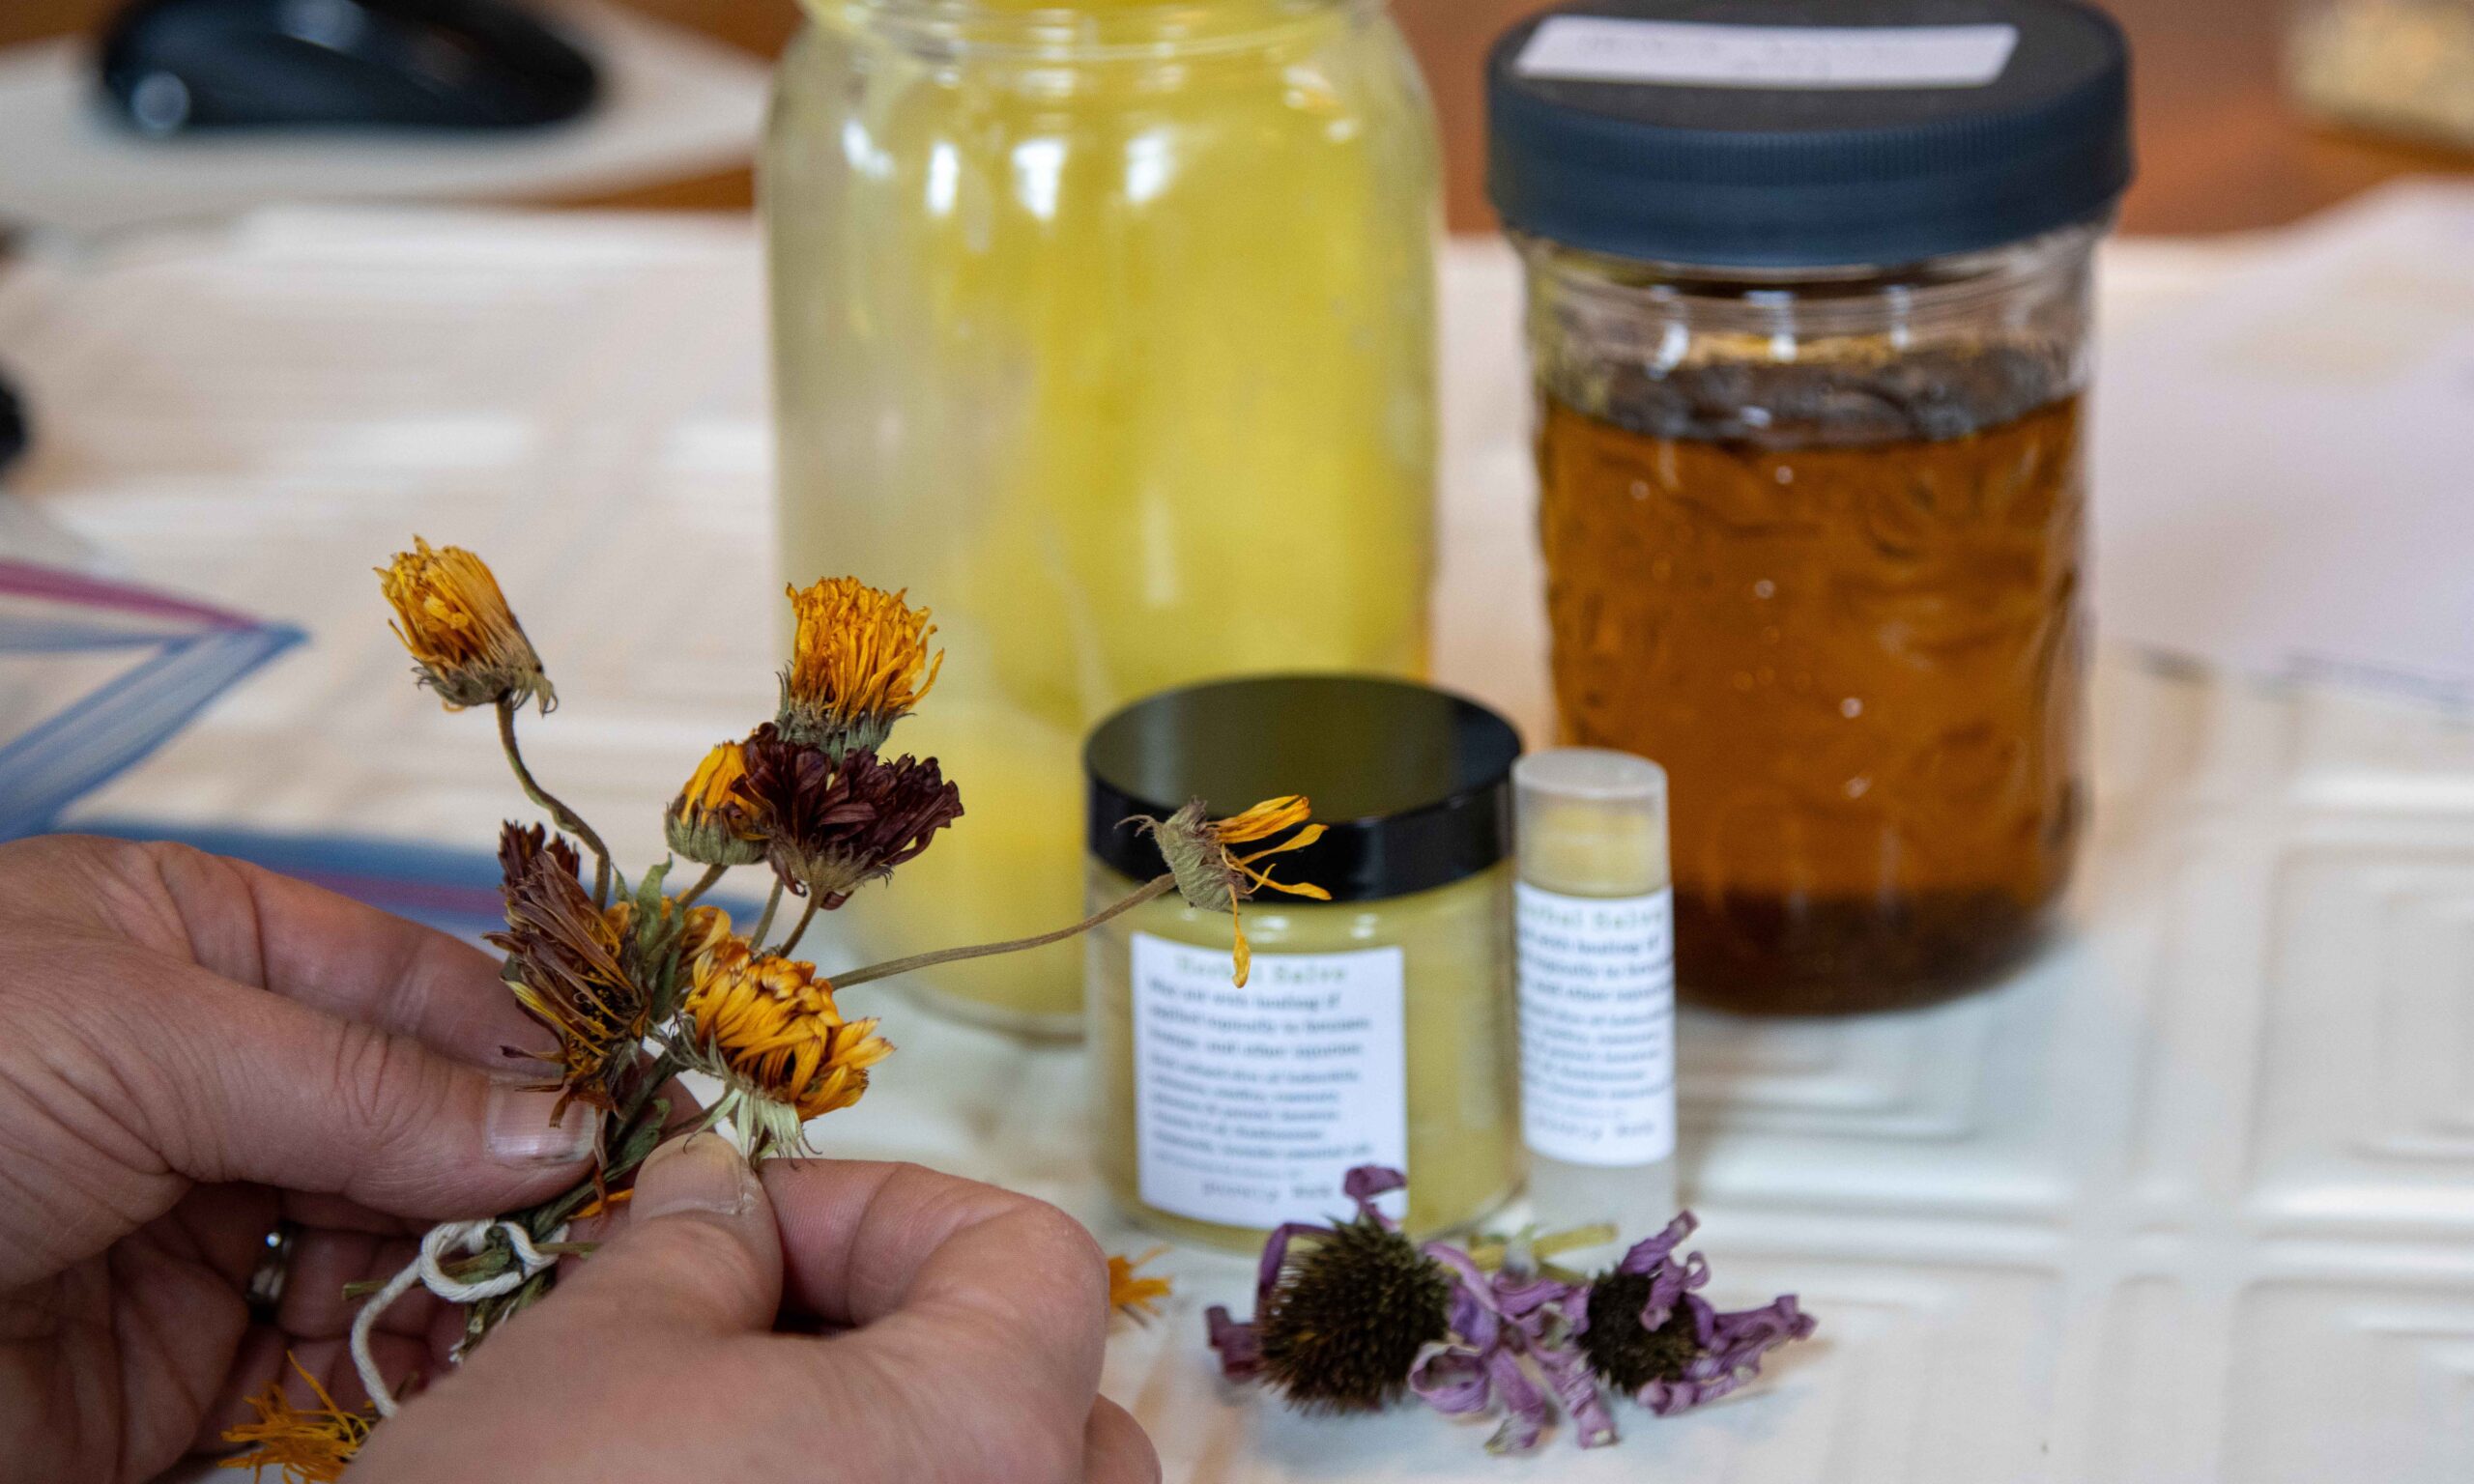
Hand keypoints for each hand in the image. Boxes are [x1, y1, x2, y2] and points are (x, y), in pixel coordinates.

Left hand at [0, 834, 598, 1482]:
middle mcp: (209, 1076)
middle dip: (506, 1178)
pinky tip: (428, 1380)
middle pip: (423, 1123)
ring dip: (463, 1286)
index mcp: (193, 941)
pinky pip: (331, 1363)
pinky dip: (395, 1377)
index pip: (413, 983)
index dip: (526, 1044)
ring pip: (396, 1249)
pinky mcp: (175, 1368)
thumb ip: (364, 1086)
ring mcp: (197, 1223)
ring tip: (506, 1317)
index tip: (629, 1110)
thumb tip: (555, 1129)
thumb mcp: (144, 1036)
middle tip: (594, 1233)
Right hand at [355, 1142, 1159, 1483]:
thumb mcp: (592, 1356)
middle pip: (1036, 1395)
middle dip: (886, 1338)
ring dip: (883, 1452)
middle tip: (731, 1329)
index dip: (879, 1211)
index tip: (752, 1225)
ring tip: (731, 1445)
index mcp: (993, 1434)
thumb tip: (720, 1196)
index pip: (1028, 1257)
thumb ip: (695, 1245)